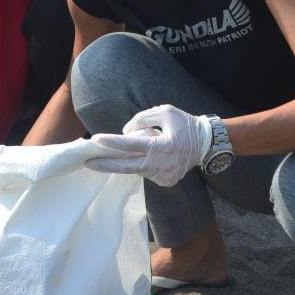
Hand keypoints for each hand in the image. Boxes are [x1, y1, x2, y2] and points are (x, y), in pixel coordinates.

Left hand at [86, 104, 212, 187]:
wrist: (206, 144)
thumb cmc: (184, 124)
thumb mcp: (164, 112)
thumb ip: (141, 119)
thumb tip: (125, 134)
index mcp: (161, 146)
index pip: (130, 145)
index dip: (112, 142)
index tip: (96, 140)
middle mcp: (161, 165)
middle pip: (126, 166)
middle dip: (105, 165)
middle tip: (88, 162)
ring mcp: (163, 176)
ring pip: (137, 167)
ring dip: (131, 158)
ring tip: (146, 144)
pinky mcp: (165, 182)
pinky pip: (147, 171)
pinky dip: (144, 162)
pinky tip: (153, 155)